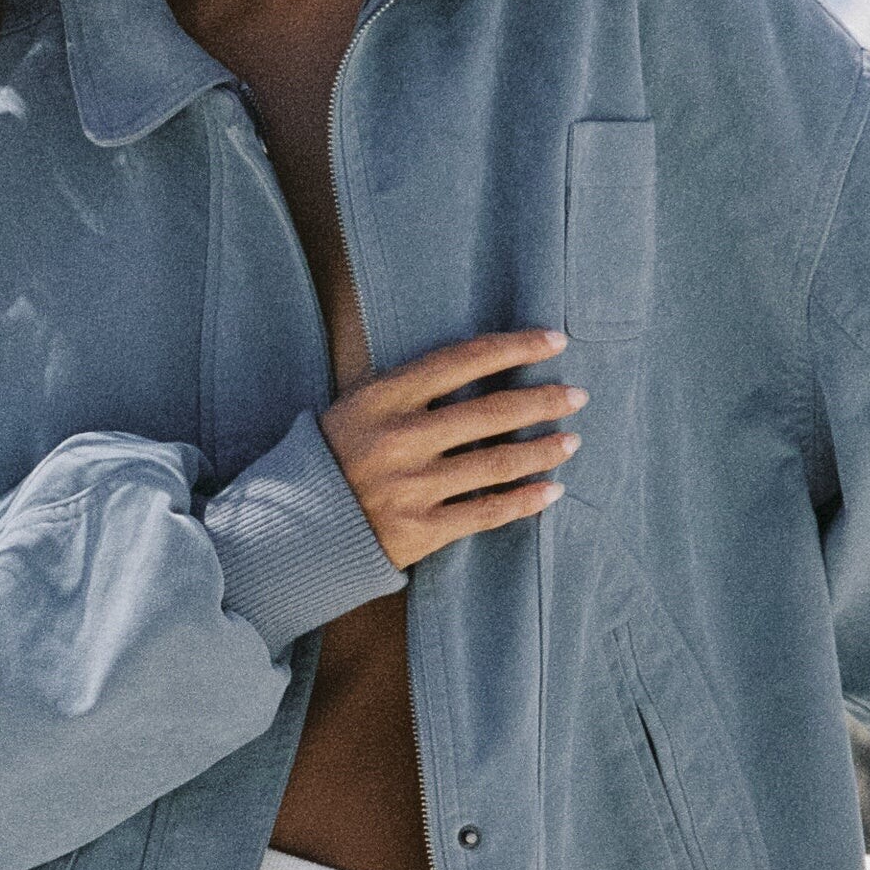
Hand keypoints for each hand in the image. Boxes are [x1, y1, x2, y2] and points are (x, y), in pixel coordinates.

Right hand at [320, 331, 584, 569]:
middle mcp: (400, 439)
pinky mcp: (419, 530)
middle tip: (577, 395)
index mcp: (384, 398)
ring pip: (496, 464)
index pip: (462, 360)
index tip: (555, 339)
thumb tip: (480, 360)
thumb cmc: (333, 456)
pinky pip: (485, 513)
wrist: (292, 526)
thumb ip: (408, 386)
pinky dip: (524, 501)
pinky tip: (551, 490)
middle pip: (490, 413)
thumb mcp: (357, 405)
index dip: (514, 347)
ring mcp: (411, 488)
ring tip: (572, 441)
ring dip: (542, 451)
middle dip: (542, 401)